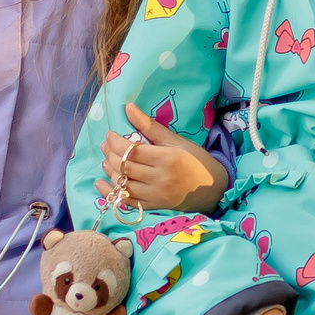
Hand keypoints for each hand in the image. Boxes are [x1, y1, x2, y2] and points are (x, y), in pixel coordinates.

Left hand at [103, 102, 228, 211]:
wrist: (213, 188)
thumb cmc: (195, 160)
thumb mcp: (175, 140)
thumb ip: (150, 126)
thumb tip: (128, 107)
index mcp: (166, 158)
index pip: (131, 150)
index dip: (115, 142)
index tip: (110, 135)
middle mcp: (159, 178)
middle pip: (125, 166)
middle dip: (109, 155)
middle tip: (105, 146)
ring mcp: (156, 195)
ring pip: (123, 184)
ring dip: (110, 172)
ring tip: (105, 161)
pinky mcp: (153, 206)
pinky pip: (127, 201)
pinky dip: (111, 193)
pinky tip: (102, 183)